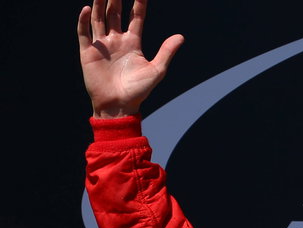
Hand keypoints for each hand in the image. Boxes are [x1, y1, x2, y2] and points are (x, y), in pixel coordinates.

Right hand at [78, 0, 182, 118]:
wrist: (119, 105)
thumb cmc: (139, 91)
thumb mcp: (157, 70)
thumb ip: (166, 52)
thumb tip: (181, 36)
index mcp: (133, 43)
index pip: (135, 18)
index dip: (138, 5)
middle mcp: (116, 41)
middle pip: (114, 14)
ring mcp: (101, 45)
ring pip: (99, 18)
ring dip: (99, 4)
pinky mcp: (88, 52)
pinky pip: (84, 32)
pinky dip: (84, 20)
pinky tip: (87, 8)